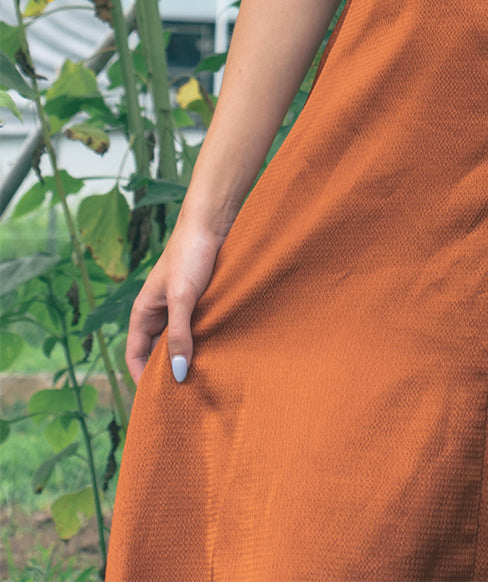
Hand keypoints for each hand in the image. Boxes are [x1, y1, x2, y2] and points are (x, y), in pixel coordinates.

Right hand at [124, 220, 226, 385]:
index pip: (134, 355)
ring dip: (187, 357)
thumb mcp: (183, 298)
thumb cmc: (191, 255)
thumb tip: (177, 374)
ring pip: (178, 341)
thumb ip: (179, 335)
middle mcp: (158, 312)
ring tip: (203, 379)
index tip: (157, 401)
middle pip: (156, 352)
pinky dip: (202, 342)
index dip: (141, 378)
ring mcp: (178, 307)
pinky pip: (195, 329)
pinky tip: (217, 354)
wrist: (211, 223)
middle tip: (184, 397)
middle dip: (166, 372)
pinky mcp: (197, 301)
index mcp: (143, 312)